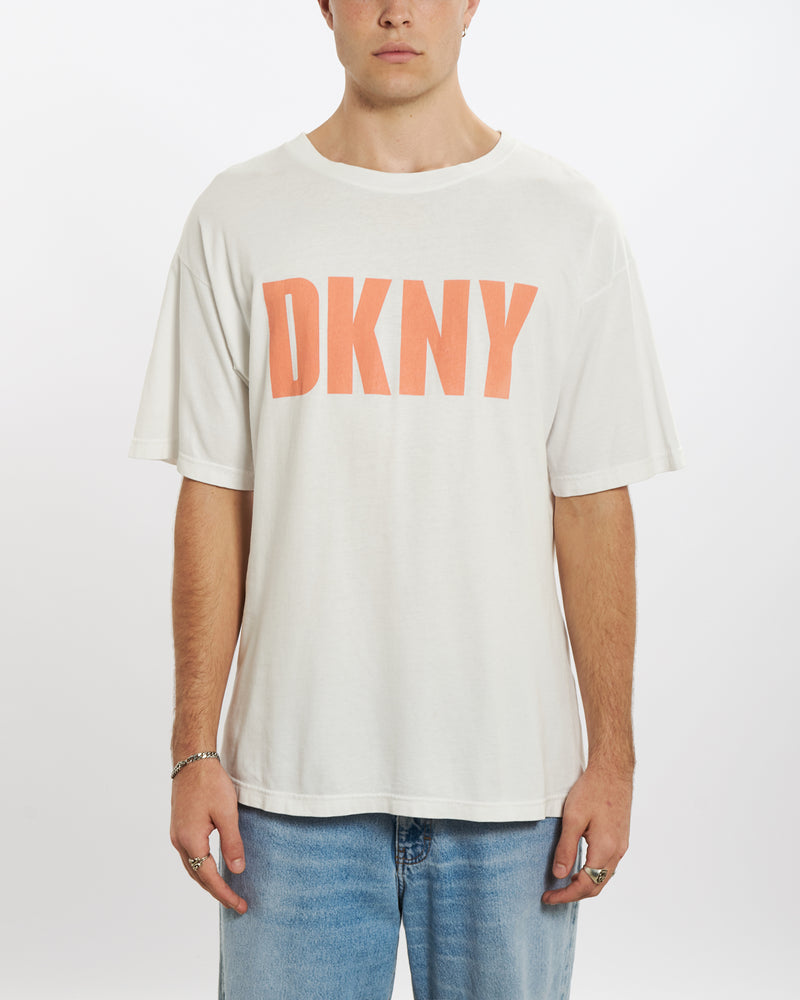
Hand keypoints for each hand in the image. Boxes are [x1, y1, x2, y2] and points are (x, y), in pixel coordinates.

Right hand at [170, 758, 247, 912]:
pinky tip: (212, 867)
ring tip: (226, 891)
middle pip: (197, 877)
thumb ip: (232, 843)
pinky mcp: (179, 827)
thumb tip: (237, 871)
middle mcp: (179, 842)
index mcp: (191, 841)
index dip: (225, 893)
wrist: (191, 760)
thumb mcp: (227, 813)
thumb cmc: (210, 783)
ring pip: (191, 867)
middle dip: (216, 892)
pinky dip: (201, 867)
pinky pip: (189, 856)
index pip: (208, 877)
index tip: (240, 906)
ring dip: (207, 881)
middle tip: (237, 903)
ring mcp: (177, 835)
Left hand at [541, 760, 631, 904]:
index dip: (565, 895)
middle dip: (574, 894)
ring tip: (563, 882)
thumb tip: (559, 875)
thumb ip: (566, 848)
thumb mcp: (573, 818)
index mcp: (605, 849)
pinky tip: (580, 866)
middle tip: (553, 894)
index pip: (586, 885)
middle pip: (597, 885)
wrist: (613, 770)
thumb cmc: (592, 790)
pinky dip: (593, 872)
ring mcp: (621, 845)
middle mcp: (617, 851)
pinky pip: (608, 865)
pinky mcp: (621, 838)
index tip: (548, 897)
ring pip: (604, 876)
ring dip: (585, 884)